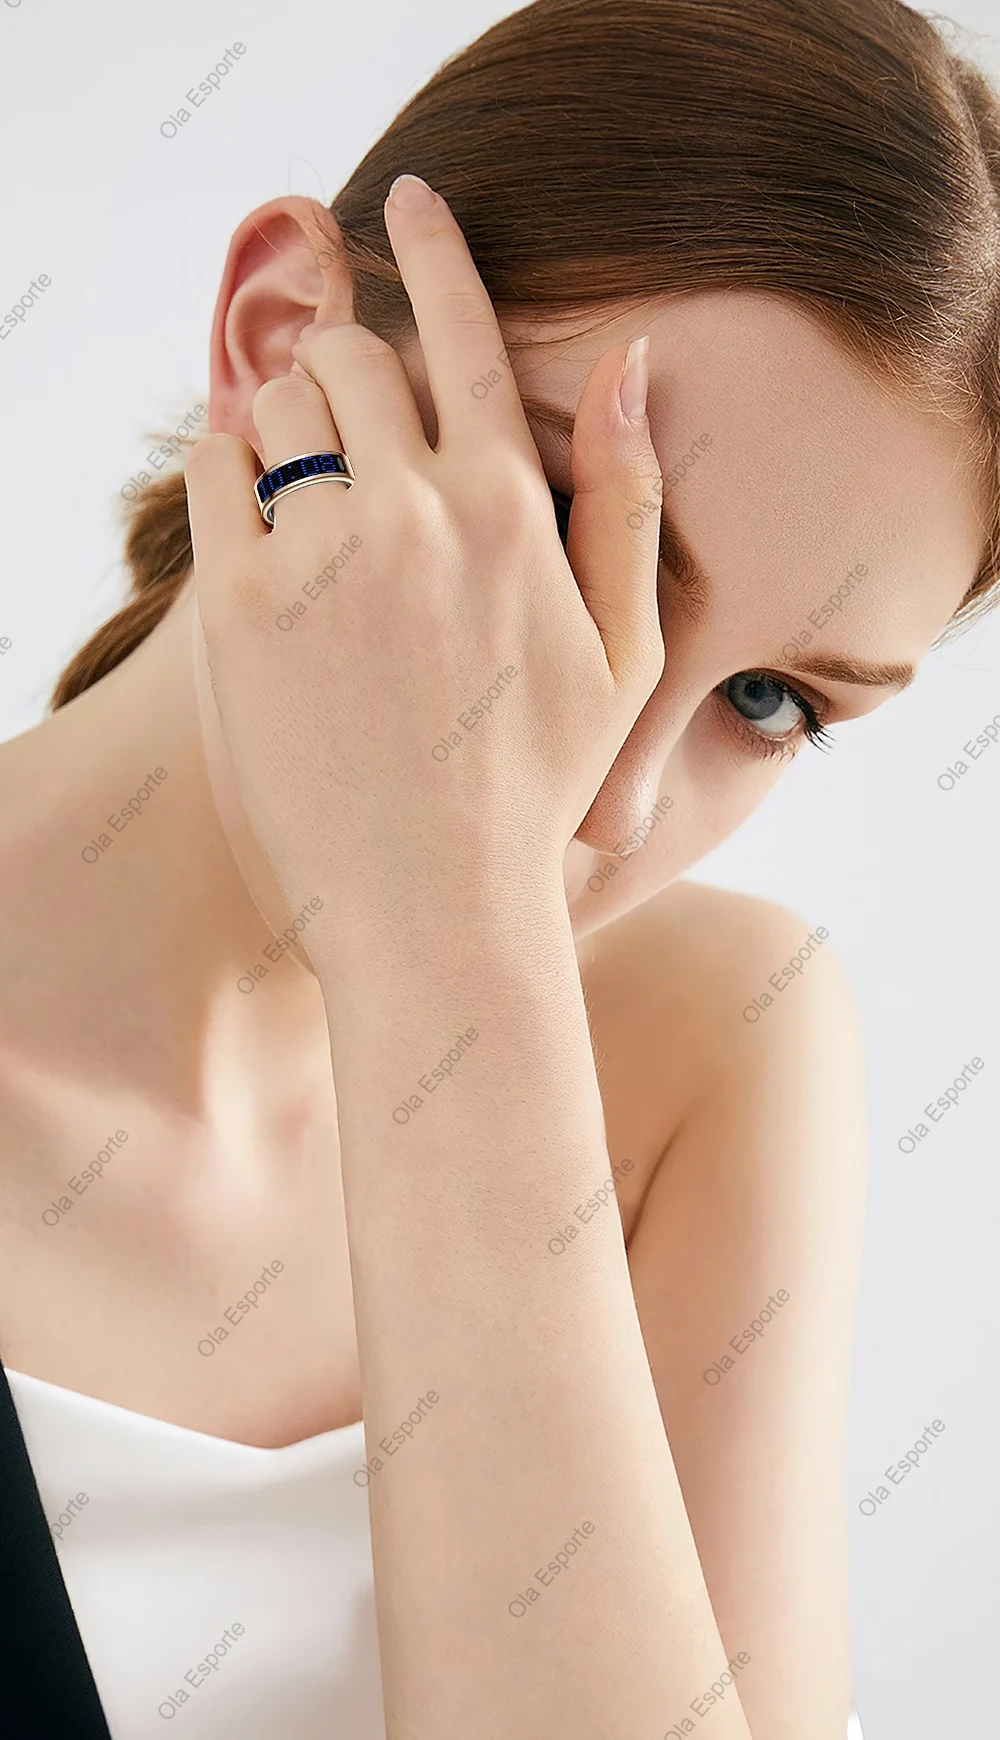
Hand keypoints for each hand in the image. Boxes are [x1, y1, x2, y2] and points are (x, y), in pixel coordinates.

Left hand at [186, 174, 663, 931]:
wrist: (433, 903)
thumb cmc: (536, 785)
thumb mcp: (626, 651)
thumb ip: (627, 496)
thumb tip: (631, 361)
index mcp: (511, 509)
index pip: (466, 332)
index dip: (437, 248)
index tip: (410, 200)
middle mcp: (418, 511)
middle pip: (356, 356)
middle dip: (350, 370)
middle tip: (353, 431)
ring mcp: (326, 555)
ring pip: (281, 402)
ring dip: (291, 419)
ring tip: (312, 496)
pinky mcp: (243, 605)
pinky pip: (216, 471)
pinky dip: (231, 472)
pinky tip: (262, 526)